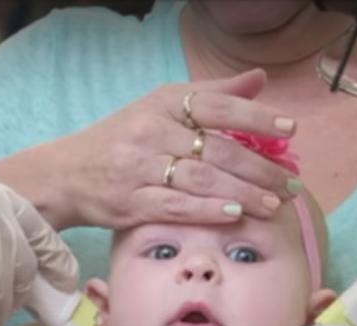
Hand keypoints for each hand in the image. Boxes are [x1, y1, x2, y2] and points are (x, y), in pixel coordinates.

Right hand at [22, 68, 299, 229]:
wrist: (65, 175)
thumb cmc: (122, 140)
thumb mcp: (161, 107)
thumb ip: (212, 95)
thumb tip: (259, 79)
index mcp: (163, 104)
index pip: (217, 106)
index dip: (256, 117)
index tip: (290, 129)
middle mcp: (152, 131)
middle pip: (217, 149)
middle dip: (260, 168)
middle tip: (291, 183)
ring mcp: (140, 168)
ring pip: (202, 180)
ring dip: (244, 193)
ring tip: (275, 204)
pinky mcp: (131, 203)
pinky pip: (177, 206)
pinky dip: (209, 210)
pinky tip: (236, 214)